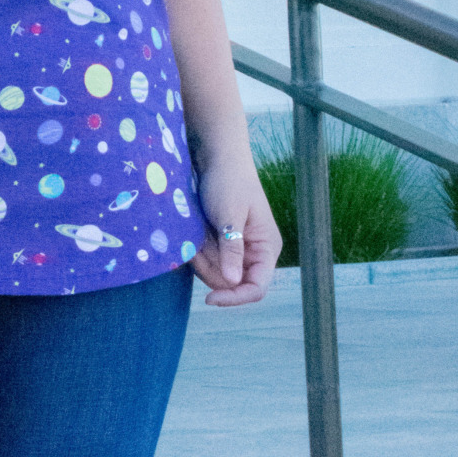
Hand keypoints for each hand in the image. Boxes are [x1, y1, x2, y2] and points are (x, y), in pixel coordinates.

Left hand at [192, 154, 280, 305]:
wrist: (217, 157)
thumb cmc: (229, 181)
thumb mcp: (229, 214)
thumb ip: (232, 247)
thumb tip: (233, 281)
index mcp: (266, 247)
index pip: (257, 287)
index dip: (235, 298)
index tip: (209, 299)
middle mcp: (255, 252)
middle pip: (232, 284)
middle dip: (210, 272)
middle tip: (193, 251)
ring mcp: (237, 249)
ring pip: (216, 274)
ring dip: (201, 262)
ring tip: (191, 241)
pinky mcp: (221, 244)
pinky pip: (208, 261)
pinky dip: (198, 255)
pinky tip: (191, 240)